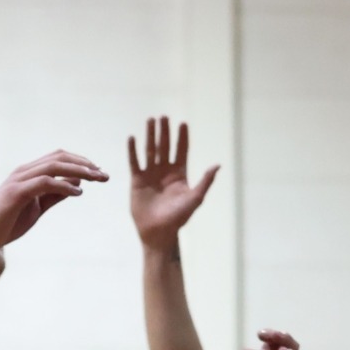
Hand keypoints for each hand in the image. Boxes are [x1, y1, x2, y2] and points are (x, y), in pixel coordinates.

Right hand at [0, 150, 107, 255]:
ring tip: (97, 179)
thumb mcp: (38, 207)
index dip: (81, 162)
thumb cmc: (6, 223)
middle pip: (60, 157)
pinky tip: (78, 192)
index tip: (100, 172)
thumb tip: (78, 184)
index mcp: (29, 173)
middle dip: (85, 164)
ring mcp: (19, 180)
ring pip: (54, 166)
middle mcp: (24, 171)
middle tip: (105, 175)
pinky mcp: (16, 193)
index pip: (59, 158)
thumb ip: (55, 194)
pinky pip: (45, 182)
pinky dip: (63, 185)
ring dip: (79, 171)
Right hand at [130, 116, 219, 250]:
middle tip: (164, 116)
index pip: (181, 151)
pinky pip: (135, 162)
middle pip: (165, 146)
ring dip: (150, 135)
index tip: (183, 122)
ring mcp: (151, 174)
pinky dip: (133, 150)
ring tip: (150, 120)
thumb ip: (205, 181)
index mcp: (179, 174)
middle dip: (165, 131)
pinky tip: (132, 138)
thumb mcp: (195, 198)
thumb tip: (218, 165)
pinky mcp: (137, 181)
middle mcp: (165, 171)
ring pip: (150, 150)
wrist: (159, 232)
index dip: (182, 137)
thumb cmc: (179, 218)